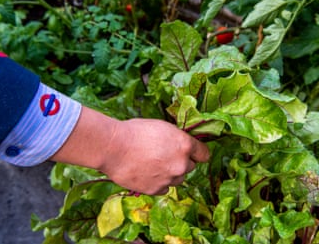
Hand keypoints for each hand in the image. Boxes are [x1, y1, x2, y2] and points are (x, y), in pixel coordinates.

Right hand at [51, 106, 209, 194]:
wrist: (113, 147)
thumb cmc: (135, 132)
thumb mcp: (162, 128)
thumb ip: (176, 139)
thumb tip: (181, 144)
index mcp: (185, 145)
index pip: (204, 154)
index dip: (198, 152)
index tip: (195, 153)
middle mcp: (181, 164)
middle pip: (191, 167)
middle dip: (181, 162)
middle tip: (165, 156)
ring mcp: (169, 179)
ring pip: (178, 179)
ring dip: (170, 174)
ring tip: (153, 164)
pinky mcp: (156, 190)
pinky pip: (164, 188)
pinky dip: (159, 183)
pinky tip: (147, 174)